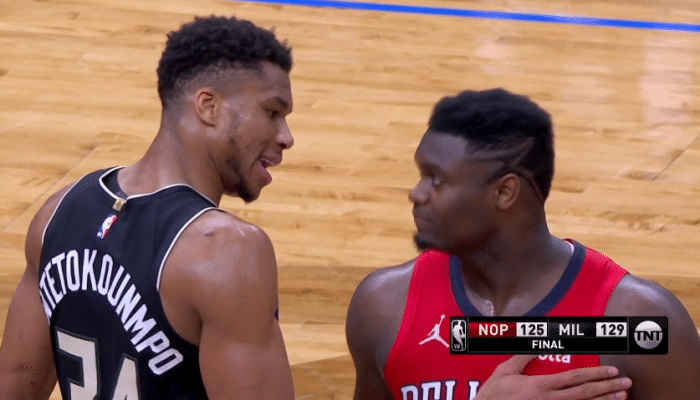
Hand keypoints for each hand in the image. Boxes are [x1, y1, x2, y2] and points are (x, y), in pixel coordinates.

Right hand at [473, 355, 631, 399]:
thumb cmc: (494, 395)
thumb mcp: (504, 372)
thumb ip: (521, 358)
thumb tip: (534, 346)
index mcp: (541, 386)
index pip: (575, 378)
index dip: (596, 374)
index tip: (611, 371)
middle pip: (586, 394)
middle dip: (608, 388)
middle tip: (626, 384)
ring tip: (622, 397)